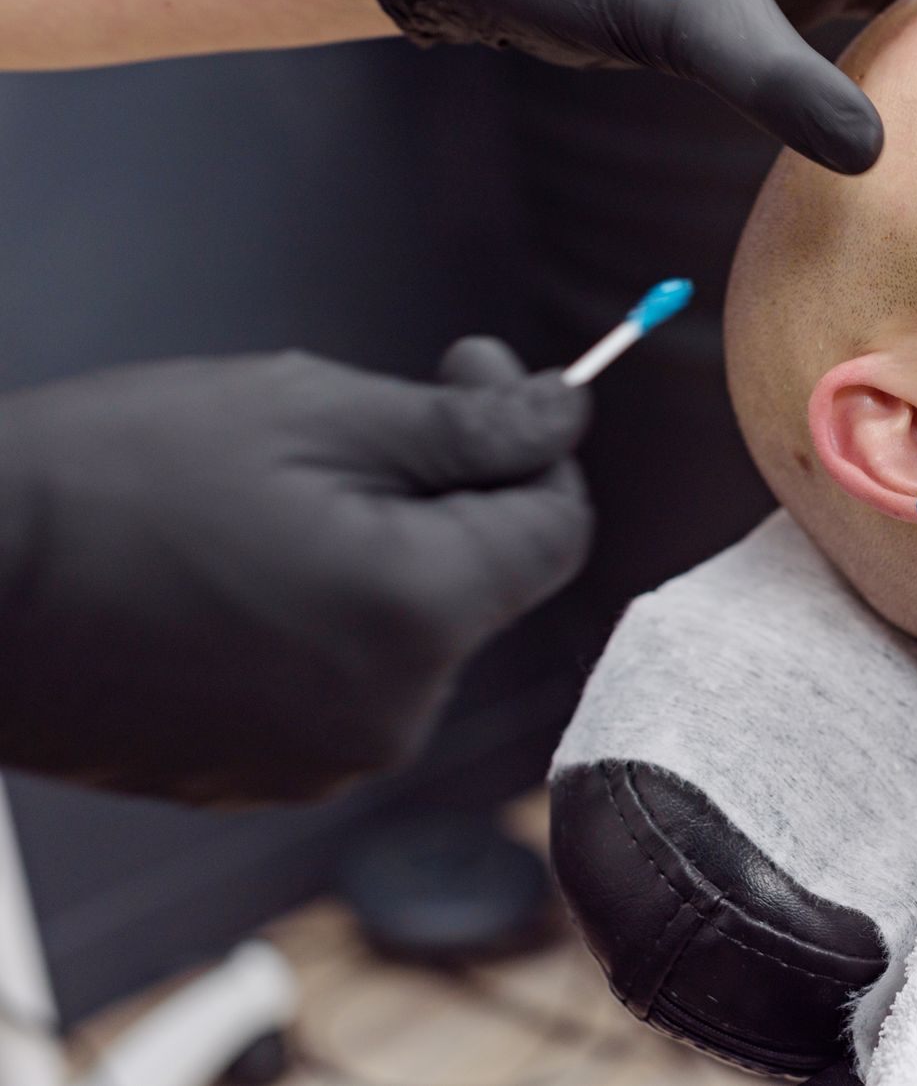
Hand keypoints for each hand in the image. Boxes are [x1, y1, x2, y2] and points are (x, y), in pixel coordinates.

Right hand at [0, 339, 591, 802]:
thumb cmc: (115, 477)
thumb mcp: (311, 411)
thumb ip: (464, 426)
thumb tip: (566, 419)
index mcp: (418, 613)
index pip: (557, 528)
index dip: (533, 443)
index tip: (473, 373)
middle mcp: (393, 710)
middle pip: (487, 581)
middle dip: (450, 493)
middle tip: (363, 421)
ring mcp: (325, 759)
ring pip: (415, 631)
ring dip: (386, 555)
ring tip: (273, 499)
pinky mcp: (264, 776)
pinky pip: (347, 682)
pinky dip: (326, 620)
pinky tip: (239, 569)